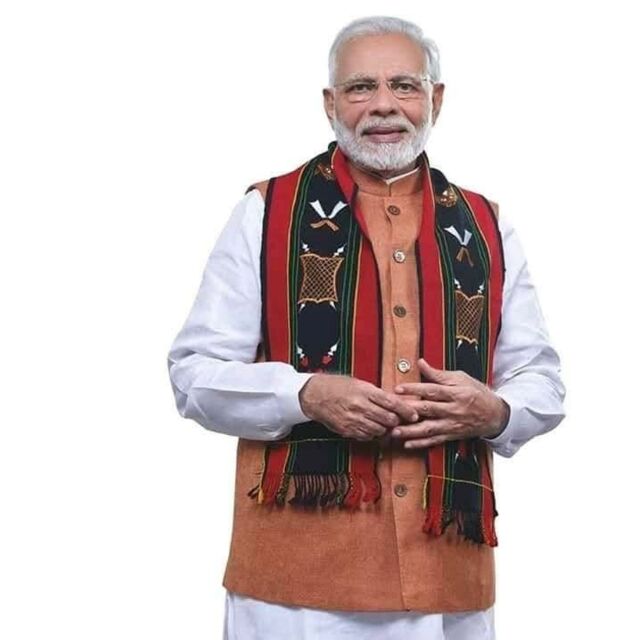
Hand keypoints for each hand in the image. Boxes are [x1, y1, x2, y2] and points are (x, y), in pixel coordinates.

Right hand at [299, 373, 419, 441]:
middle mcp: (360, 406)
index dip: (406, 410)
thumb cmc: (338, 386)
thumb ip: (377, 393)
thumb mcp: (359, 383)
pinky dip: (373, 433)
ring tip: (385, 423)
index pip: (392, 402)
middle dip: (397, 421)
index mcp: (364, 391)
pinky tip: (371, 426)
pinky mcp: (347, 430)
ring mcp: (353, 420)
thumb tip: (397, 401)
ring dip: (385, 428)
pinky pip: (367, 436)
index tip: (414, 414)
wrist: (315, 396)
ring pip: (380, 430)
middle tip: (401, 420)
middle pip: (388, 419)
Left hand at [390, 358, 509, 448]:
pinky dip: (420, 444)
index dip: (414, 389)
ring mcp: (452, 425)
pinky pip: (434, 441)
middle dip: (408, 412)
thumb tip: (420, 363)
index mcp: (456, 393)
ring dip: (410, 432)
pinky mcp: (451, 435)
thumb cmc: (477, 393)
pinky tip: (407, 444)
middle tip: (391, 412)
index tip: (398, 389)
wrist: (495, 414)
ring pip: (429, 429)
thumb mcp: (460, 378)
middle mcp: (453, 410)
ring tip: (394, 432)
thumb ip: (438, 374)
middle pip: (428, 410)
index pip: (432, 390)